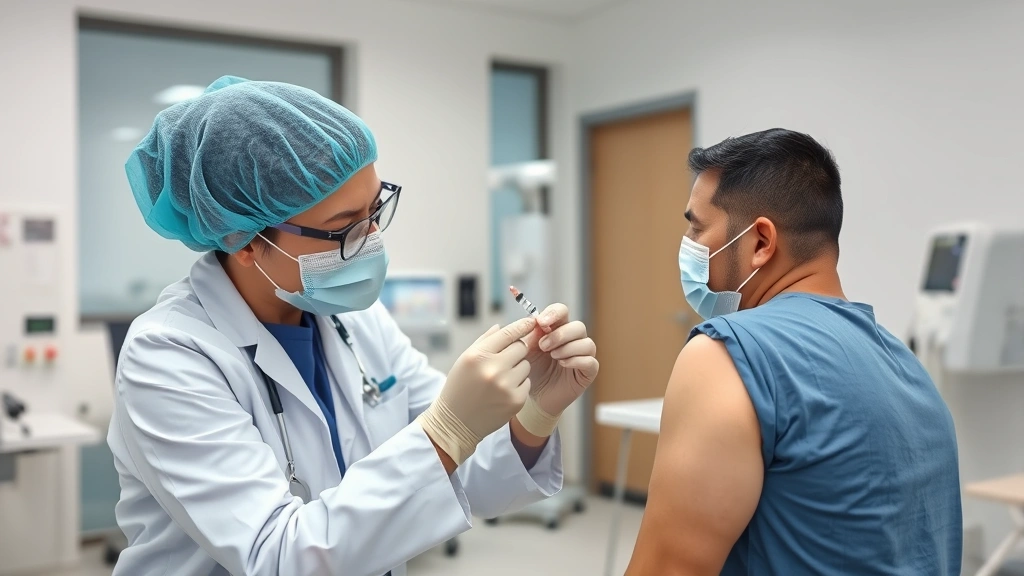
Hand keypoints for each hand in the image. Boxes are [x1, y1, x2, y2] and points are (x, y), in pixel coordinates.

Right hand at [417, 317, 536, 464]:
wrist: (456, 422)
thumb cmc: (460, 387)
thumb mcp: (465, 360)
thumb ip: (485, 341)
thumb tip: (503, 326)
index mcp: (477, 356)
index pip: (507, 333)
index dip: (522, 325)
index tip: (531, 321)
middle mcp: (493, 369)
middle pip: (521, 347)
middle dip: (516, 350)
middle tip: (505, 359)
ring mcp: (506, 386)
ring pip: (526, 365)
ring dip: (518, 368)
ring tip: (501, 378)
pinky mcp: (516, 401)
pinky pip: (527, 382)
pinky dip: (519, 384)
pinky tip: (503, 392)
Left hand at [521, 304, 598, 416]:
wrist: (535, 395)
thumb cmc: (532, 369)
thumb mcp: (526, 349)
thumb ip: (528, 334)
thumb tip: (533, 320)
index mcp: (558, 329)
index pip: (562, 312)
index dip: (554, 313)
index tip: (541, 322)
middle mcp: (574, 340)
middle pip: (578, 327)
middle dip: (560, 334)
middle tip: (543, 346)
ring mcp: (583, 355)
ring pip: (586, 343)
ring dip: (568, 348)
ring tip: (553, 356)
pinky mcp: (588, 372)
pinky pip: (590, 361)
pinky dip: (576, 360)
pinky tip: (562, 364)